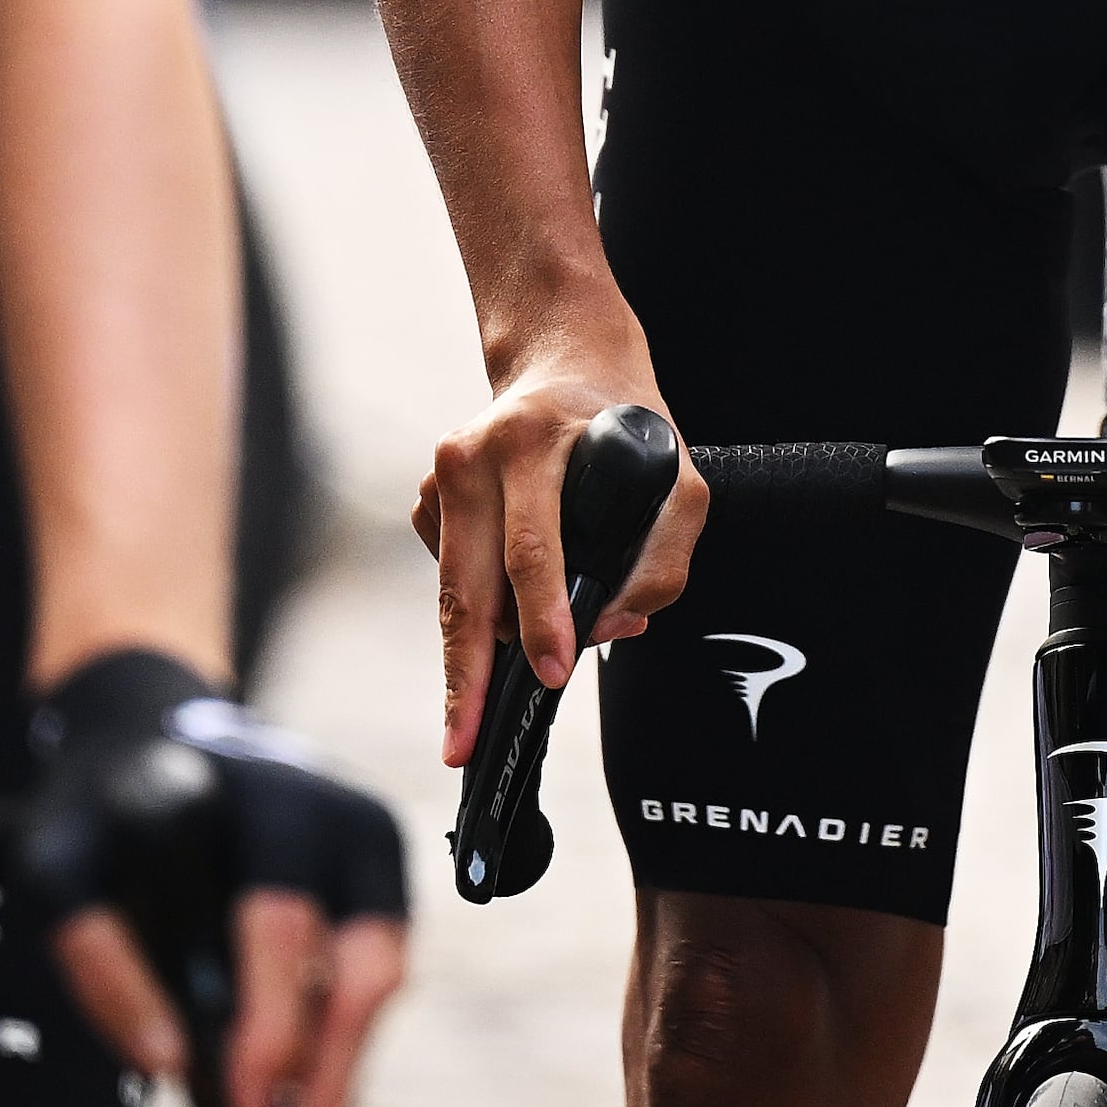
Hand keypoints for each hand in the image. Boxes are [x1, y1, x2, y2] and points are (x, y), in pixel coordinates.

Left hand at [23, 652, 412, 1106]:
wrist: (148, 741)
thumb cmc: (100, 817)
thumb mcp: (59, 870)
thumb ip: (98, 960)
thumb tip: (170, 1063)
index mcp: (263, 798)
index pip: (280, 924)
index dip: (269, 1026)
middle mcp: (338, 812)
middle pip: (363, 962)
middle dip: (327, 1070)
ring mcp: (369, 841)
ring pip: (381, 976)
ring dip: (343, 1069)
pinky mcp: (377, 873)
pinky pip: (374, 973)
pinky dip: (341, 1042)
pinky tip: (301, 1099)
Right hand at [411, 321, 700, 764]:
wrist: (567, 360)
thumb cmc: (629, 430)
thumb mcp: (680, 479)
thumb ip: (663, 558)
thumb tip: (612, 625)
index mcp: (536, 441)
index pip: (533, 547)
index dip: (542, 617)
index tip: (552, 672)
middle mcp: (475, 453)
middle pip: (466, 586)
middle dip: (466, 675)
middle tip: (461, 745)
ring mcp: (442, 473)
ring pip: (451, 591)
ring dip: (476, 650)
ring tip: (484, 700)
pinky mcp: (427, 493)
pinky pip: (448, 575)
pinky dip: (478, 605)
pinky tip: (511, 592)